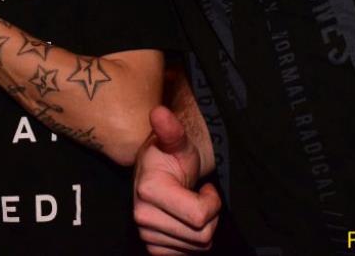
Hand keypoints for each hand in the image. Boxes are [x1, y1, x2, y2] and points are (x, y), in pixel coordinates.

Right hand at [133, 106, 219, 253]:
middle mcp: (142, 217)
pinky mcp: (152, 248)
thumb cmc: (172, 156)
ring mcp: (146, 235)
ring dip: (202, 227)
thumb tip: (159, 112)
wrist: (156, 172)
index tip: (205, 187)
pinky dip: (192, 239)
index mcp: (149, 191)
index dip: (212, 202)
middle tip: (198, 195)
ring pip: (198, 246)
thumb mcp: (178, 142)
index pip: (200, 216)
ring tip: (190, 205)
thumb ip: (171, 130)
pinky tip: (184, 220)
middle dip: (210, 216)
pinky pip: (187, 254)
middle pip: (202, 235)